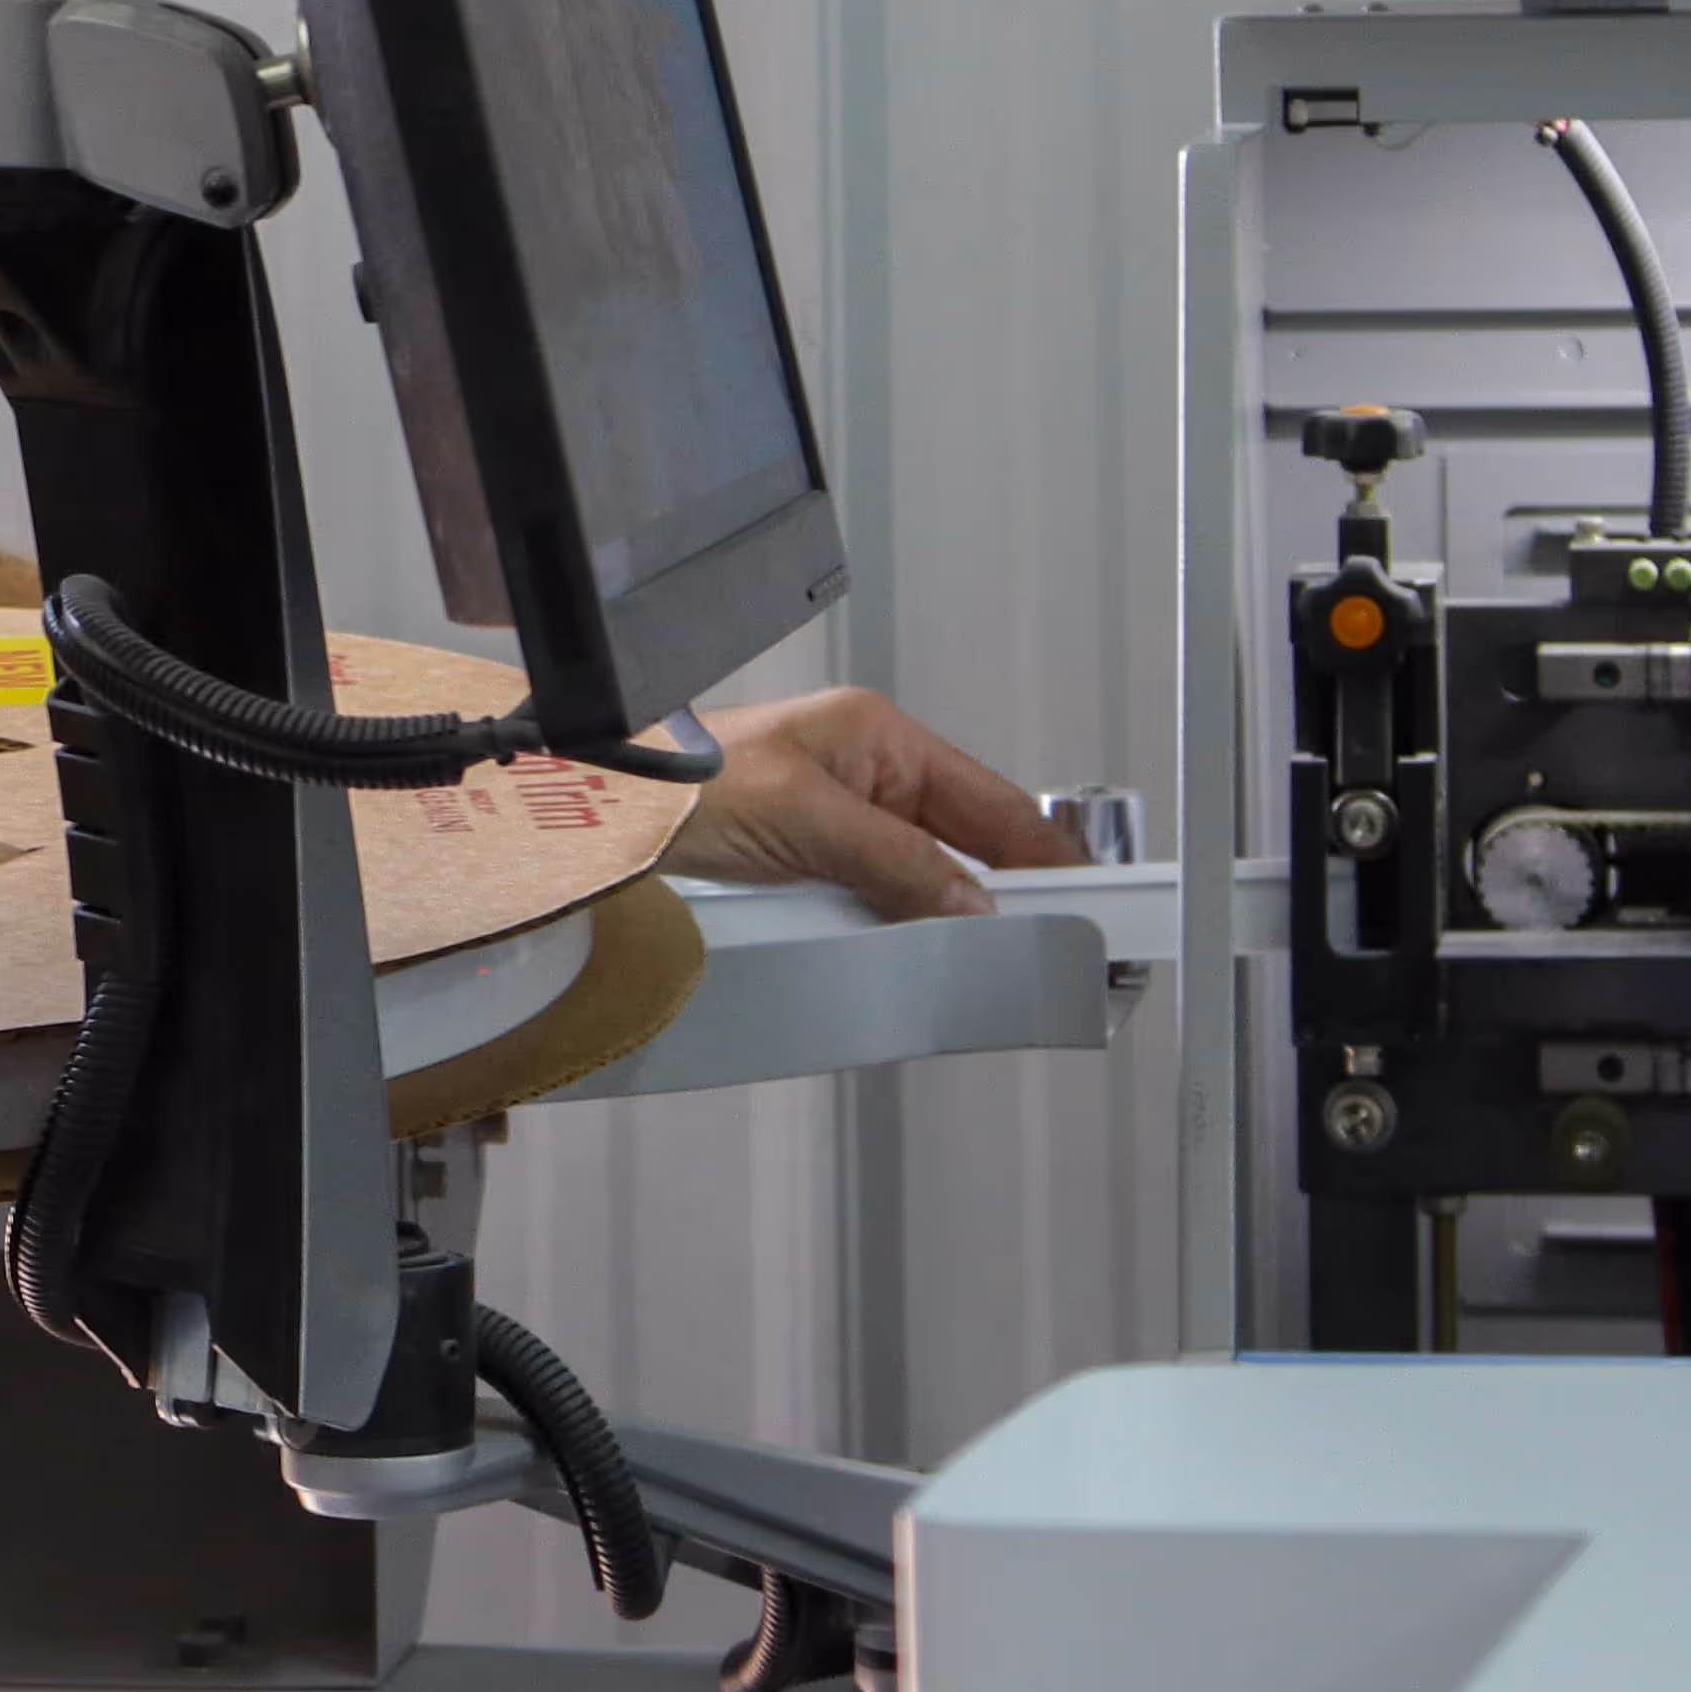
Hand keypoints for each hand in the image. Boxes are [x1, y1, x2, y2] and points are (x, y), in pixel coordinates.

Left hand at [672, 688, 1081, 921]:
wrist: (606, 803)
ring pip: (922, 877)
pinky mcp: (810, 858)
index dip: (1041, 853)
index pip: (990, 803)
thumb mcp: (807, 818)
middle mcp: (868, 772)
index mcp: (881, 737)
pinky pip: (875, 896)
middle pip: (963, 844)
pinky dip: (892, 926)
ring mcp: (841, 816)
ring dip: (939, 914)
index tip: (1084, 894)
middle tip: (1037, 943)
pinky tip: (903, 951)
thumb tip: (970, 902)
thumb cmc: (688, 781)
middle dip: (997, 893)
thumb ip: (896, 863)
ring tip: (973, 954)